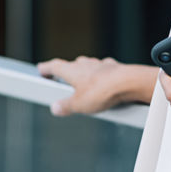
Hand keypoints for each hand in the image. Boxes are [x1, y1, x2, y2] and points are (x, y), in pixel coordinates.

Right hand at [37, 56, 156, 115]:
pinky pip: (104, 72)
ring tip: (82, 86)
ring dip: (84, 74)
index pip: (55, 66)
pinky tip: (103, 86)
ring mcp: (100, 64)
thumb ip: (65, 106)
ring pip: (89, 67)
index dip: (47, 68)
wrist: (129, 82)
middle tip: (61, 79)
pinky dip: (100, 77)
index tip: (41, 69)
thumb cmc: (102, 91)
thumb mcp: (78, 104)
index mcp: (72, 70)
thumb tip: (56, 108)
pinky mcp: (114, 68)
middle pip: (72, 65)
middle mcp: (85, 64)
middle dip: (66, 72)